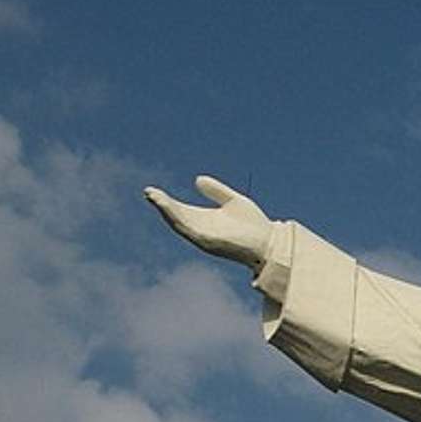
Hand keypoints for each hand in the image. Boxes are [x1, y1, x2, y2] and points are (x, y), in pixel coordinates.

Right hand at [143, 175, 272, 268]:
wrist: (271, 242)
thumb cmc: (255, 226)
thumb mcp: (233, 201)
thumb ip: (216, 191)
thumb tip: (197, 179)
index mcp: (206, 221)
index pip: (181, 211)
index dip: (167, 202)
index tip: (153, 190)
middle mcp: (203, 231)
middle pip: (177, 218)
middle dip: (162, 206)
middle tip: (149, 192)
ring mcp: (206, 238)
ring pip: (180, 224)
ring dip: (166, 211)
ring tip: (154, 197)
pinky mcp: (210, 242)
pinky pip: (190, 230)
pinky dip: (178, 219)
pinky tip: (170, 208)